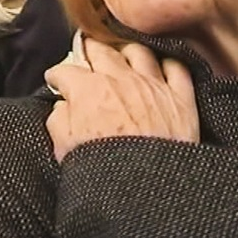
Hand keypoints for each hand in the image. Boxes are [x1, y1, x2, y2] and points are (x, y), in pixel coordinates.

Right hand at [44, 38, 199, 162]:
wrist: (148, 188)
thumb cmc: (106, 173)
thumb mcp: (64, 149)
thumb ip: (58, 120)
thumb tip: (62, 106)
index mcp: (89, 91)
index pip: (66, 70)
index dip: (58, 75)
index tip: (57, 80)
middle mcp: (122, 80)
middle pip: (102, 50)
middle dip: (89, 49)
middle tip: (86, 52)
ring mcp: (154, 85)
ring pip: (139, 51)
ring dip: (127, 51)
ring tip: (123, 55)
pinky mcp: (180, 98)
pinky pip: (176, 67)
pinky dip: (167, 64)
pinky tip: (161, 68)